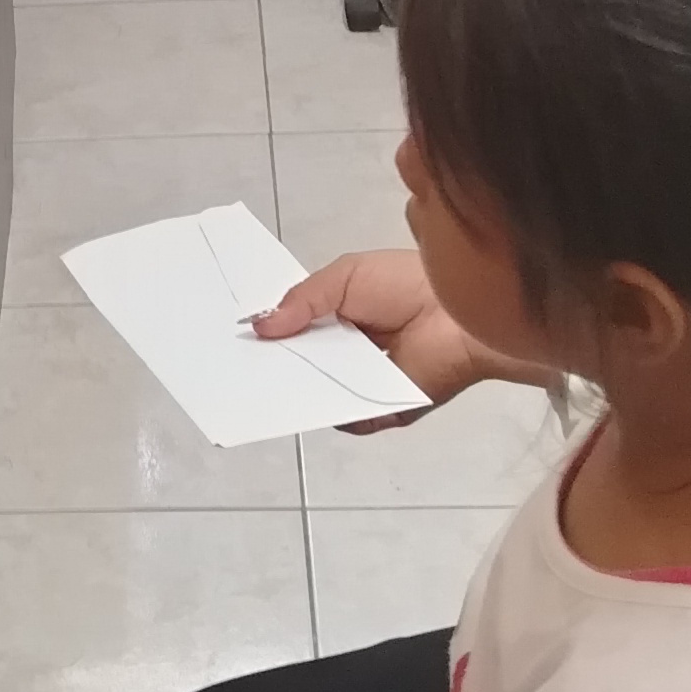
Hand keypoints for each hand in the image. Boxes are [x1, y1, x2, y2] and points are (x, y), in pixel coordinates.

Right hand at [255, 247, 511, 428]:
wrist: (461, 315)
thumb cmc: (407, 287)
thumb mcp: (347, 276)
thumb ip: (303, 299)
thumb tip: (259, 326)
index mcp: (342, 317)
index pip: (297, 330)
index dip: (269, 332)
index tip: (232, 335)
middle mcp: (349, 355)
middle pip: (300, 364)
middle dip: (270, 363)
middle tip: (229, 364)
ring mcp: (362, 386)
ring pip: (316, 392)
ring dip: (288, 388)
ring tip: (249, 382)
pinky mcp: (378, 413)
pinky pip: (341, 416)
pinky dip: (319, 410)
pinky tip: (291, 401)